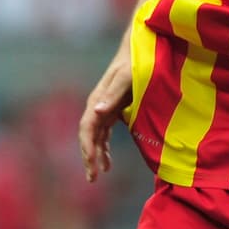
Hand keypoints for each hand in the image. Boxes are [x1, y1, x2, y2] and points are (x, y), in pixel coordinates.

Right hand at [78, 49, 133, 182]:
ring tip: (98, 175)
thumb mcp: (128, 77)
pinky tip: (107, 162)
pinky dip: (104, 148)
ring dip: (95, 156)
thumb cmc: (136, 62)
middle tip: (93, 178)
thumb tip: (97, 112)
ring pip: (95, 137)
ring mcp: (104, 108)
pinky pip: (104, 133)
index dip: (88, 147)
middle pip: (88, 136)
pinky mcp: (114, 110)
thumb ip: (114, 94)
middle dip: (89, 157)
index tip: (92, 164)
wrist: (141, 50)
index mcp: (97, 99)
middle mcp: (97, 106)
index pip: (87, 128)